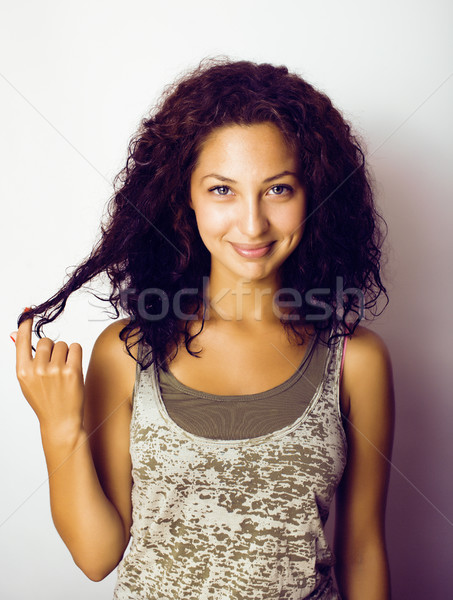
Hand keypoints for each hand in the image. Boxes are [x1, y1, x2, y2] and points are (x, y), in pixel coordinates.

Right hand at [12, 315, 84, 437]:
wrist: (61, 421)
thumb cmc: (45, 400)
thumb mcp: (27, 381)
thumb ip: (23, 358)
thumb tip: (15, 334)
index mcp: (22, 371)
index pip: (22, 341)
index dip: (25, 325)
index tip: (28, 313)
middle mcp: (37, 369)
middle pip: (46, 341)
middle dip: (52, 348)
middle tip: (54, 365)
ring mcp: (55, 370)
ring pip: (62, 344)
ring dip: (65, 353)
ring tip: (63, 371)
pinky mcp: (72, 371)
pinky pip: (75, 347)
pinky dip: (75, 353)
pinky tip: (73, 367)